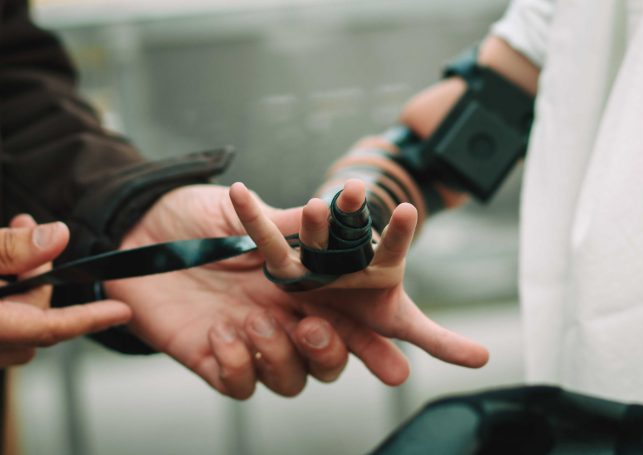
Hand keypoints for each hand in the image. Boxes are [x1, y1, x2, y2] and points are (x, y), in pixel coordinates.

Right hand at [0, 215, 130, 367]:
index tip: (123, 312)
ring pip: (18, 326)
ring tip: (7, 243)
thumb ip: (10, 247)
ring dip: (21, 288)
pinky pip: (1, 325)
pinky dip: (5, 300)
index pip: (50, 329)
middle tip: (28, 234)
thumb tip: (58, 236)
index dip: (91, 319)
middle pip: (37, 325)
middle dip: (42, 282)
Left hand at [105, 180, 486, 399]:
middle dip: (363, 357)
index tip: (473, 356)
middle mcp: (297, 315)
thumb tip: (346, 203)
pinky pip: (244, 386)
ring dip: (294, 357)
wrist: (138, 230)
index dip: (425, 339)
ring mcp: (261, 341)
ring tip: (269, 324)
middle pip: (347, 354)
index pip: (378, 316)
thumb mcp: (250, 213)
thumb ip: (295, 223)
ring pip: (301, 377)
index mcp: (316, 283)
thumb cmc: (198, 216)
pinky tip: (225, 336)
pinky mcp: (221, 361)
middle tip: (342, 339)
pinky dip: (239, 368)